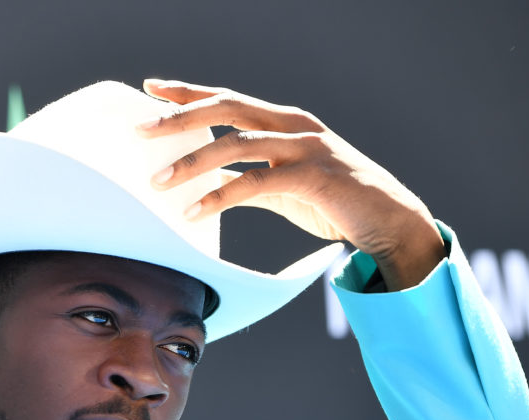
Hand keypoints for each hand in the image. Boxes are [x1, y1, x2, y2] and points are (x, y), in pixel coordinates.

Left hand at [137, 79, 445, 289]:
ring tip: (157, 182)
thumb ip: (248, 178)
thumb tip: (209, 182)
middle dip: (179, 117)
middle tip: (140, 129)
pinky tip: (193, 211)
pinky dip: (220, 196)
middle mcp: (292, 125)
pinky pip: (255, 182)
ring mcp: (304, 147)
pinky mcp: (311, 177)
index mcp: (283, 122)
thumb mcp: (282, 186)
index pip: (227, 100)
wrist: (387, 221)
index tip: (151, 88)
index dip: (188, 92)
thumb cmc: (333, 201)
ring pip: (236, 143)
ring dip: (192, 162)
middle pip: (226, 109)